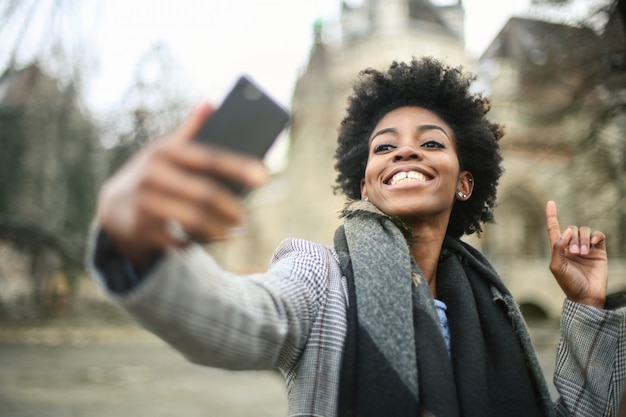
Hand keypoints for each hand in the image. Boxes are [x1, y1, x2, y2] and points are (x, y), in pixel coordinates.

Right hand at [97, 102, 268, 266]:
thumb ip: (190, 130)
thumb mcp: (166, 150)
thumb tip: (210, 103)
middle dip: (231, 207)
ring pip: (194, 220)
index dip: (239, 167)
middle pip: (204, 194)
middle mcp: (153, 174)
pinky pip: (179, 240)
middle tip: (245, 217)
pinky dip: (200, 242)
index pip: (209, 158)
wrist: (112, 206)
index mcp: (165, 151)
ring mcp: (145, 203)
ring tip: (235, 231)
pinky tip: (214, 239)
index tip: (263, 177)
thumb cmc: (152, 174)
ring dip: (220, 228)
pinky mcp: (141, 229)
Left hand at [545, 200, 607, 307]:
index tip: (550, 202)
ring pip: (584, 231)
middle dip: (573, 238)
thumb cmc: (569, 283)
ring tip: (583, 253)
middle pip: (572, 229)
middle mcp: (572, 246)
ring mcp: (586, 248)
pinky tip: (594, 245)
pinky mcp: (599, 251)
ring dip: (583, 239)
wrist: (587, 296)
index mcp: (559, 249)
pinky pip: (598, 235)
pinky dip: (595, 237)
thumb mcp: (557, 266)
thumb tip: (566, 232)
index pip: (554, 228)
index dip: (552, 215)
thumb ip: (558, 248)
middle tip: (575, 253)